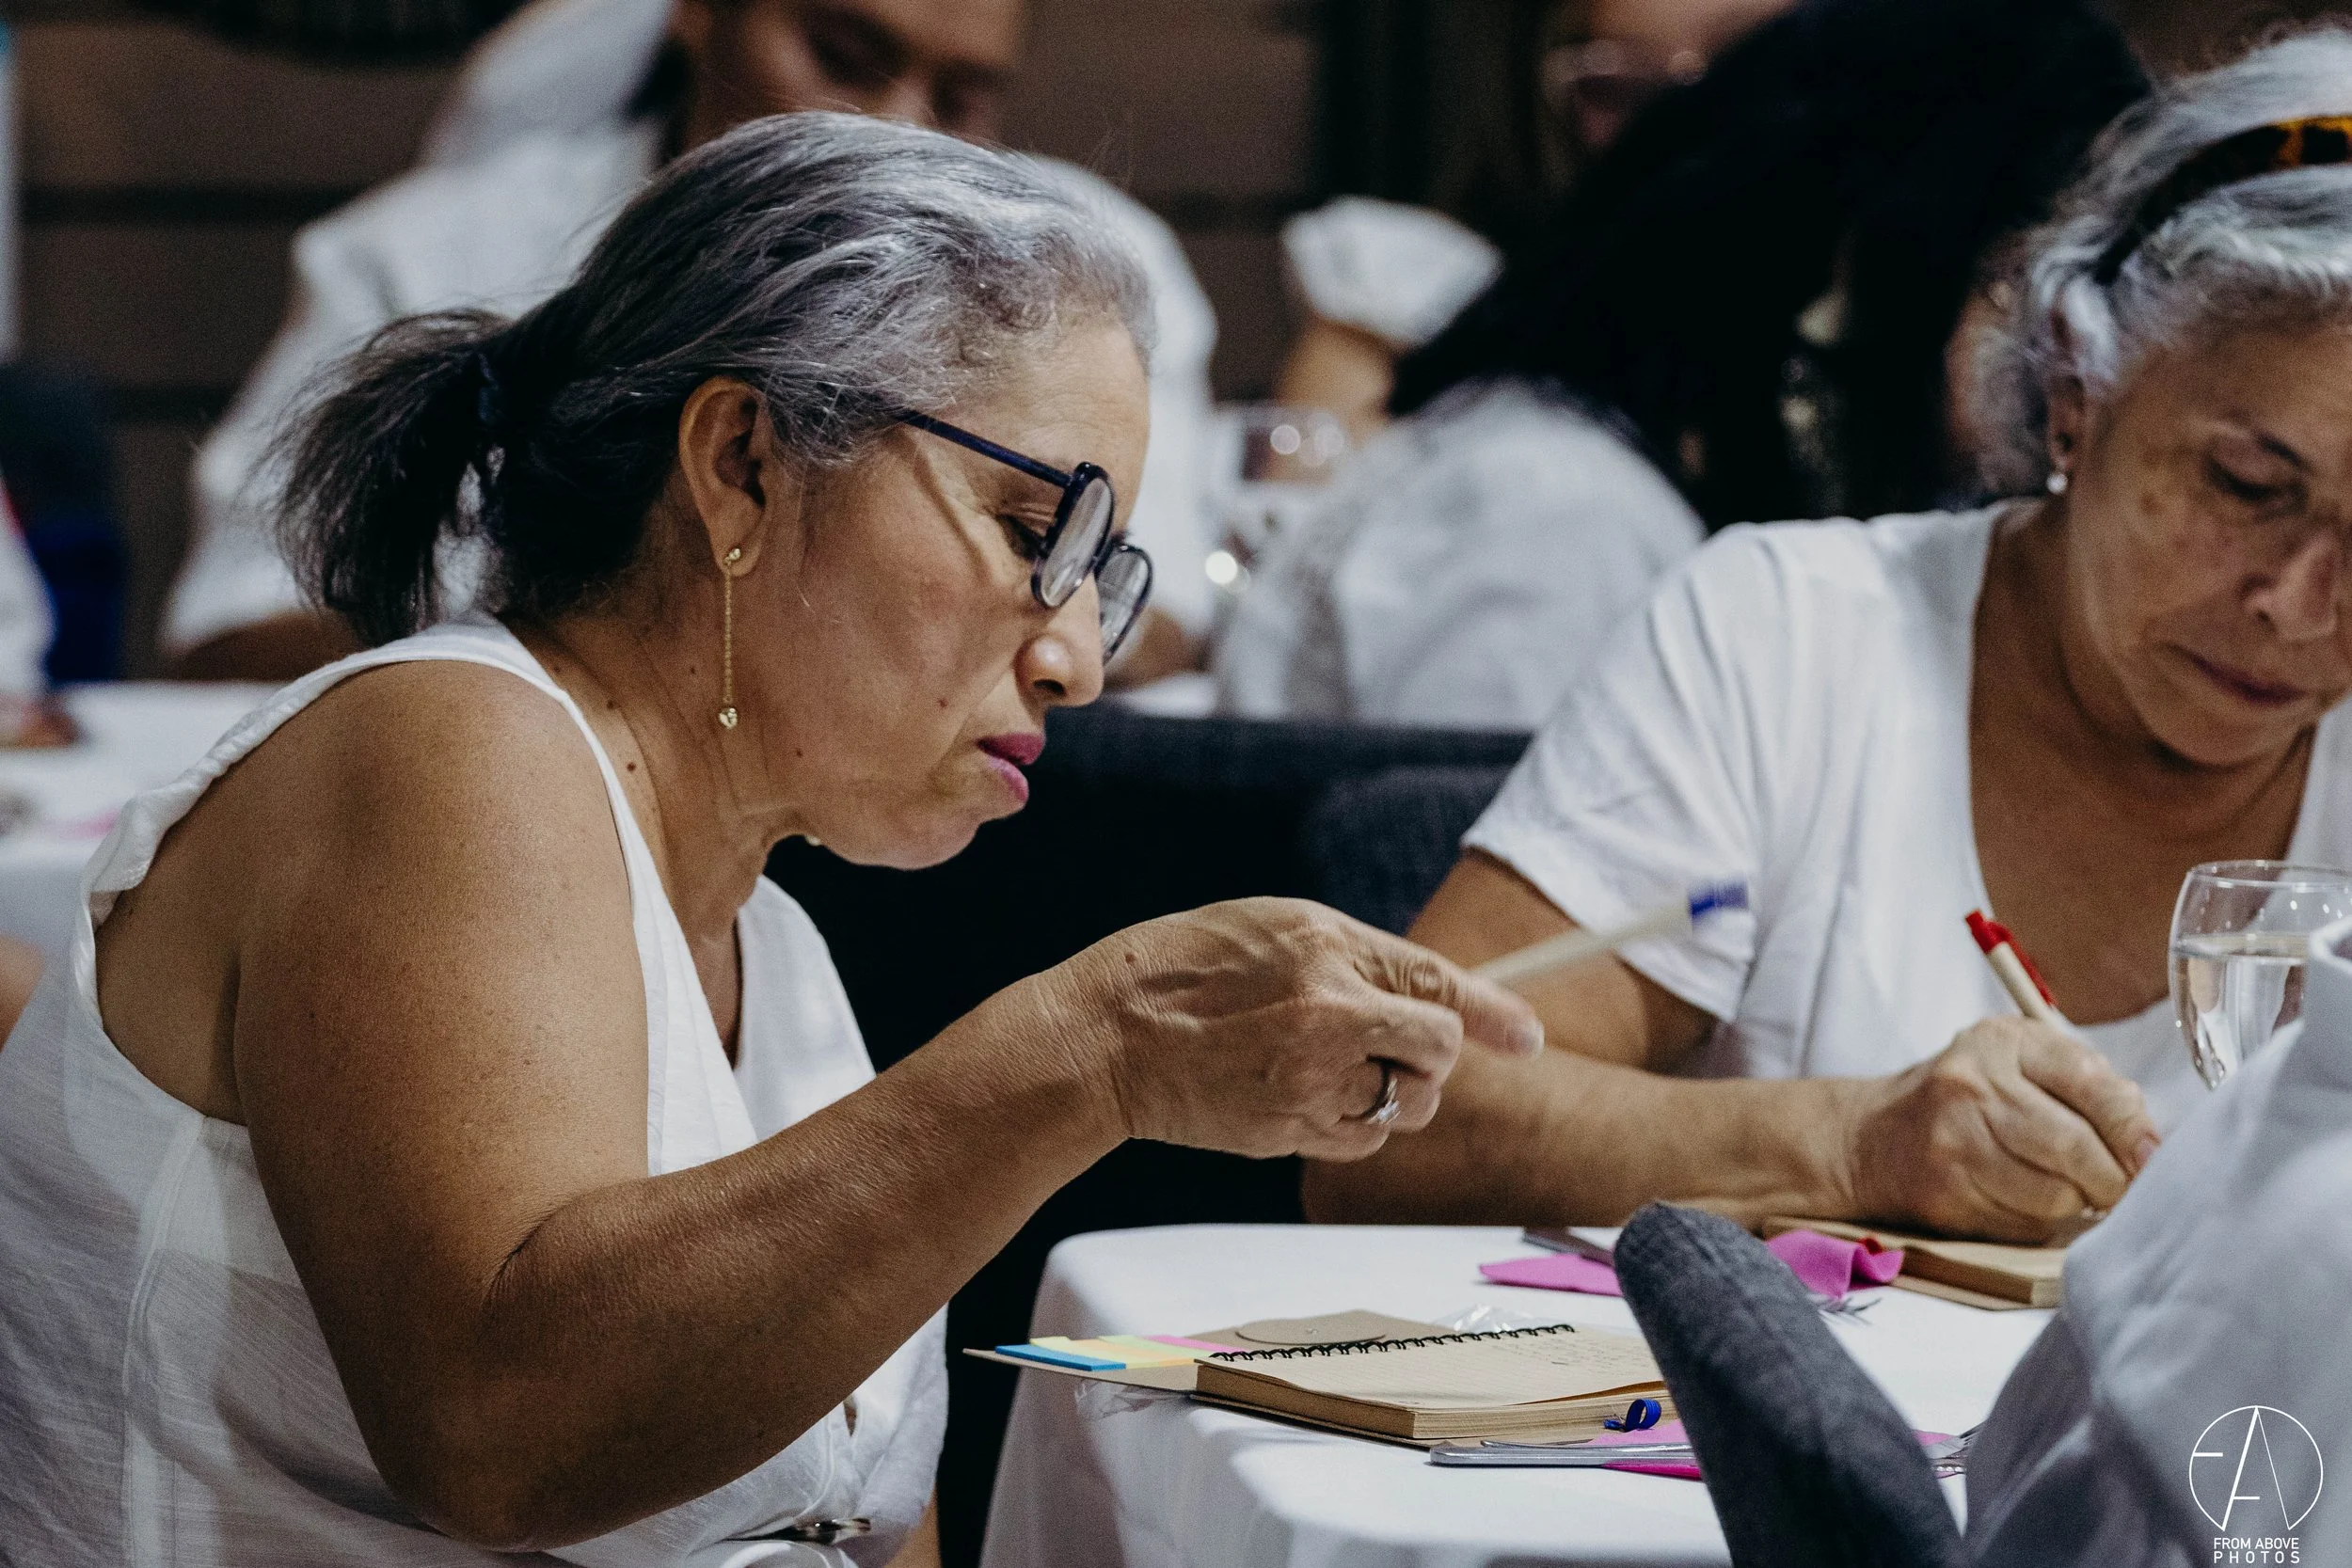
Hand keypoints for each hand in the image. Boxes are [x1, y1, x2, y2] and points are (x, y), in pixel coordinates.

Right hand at [1049, 897, 1544, 1161]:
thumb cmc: (1184, 967)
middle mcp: (1329, 1018)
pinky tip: (1306, 1093)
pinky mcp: (1288, 1131)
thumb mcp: (1276, 928)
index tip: (1528, 1037)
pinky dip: (1352, 1122)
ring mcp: (1309, 1081)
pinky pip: (1362, 1138)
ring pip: (1404, 1103)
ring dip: (1388, 1089)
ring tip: (1329, 1063)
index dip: (1496, 1013)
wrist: (1104, 1037)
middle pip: (1437, 1051)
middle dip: (1427, 1051)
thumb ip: (1357, 958)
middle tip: (1386, 1039)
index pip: (1437, 984)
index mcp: (1326, 951)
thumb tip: (1429, 994)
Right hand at [1846, 1016, 2160, 1241]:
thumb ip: (2086, 1089)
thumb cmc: (1966, 1101)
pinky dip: (2040, 1221)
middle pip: (2075, 1146)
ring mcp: (1954, 1138)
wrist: (1871, 1137)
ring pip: (2054, 1192)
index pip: (2093, 1084)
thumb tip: (2152, 1146)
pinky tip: (2023, 1201)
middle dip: (2113, 1179)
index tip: (2152, 1157)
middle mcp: (1973, 1082)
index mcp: (2004, 1041)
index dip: (2134, 1130)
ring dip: (2076, 1203)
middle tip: (2120, 1190)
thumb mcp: (2019, 1067)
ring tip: (2068, 1191)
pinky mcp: (1945, 1190)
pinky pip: (2024, 1221)